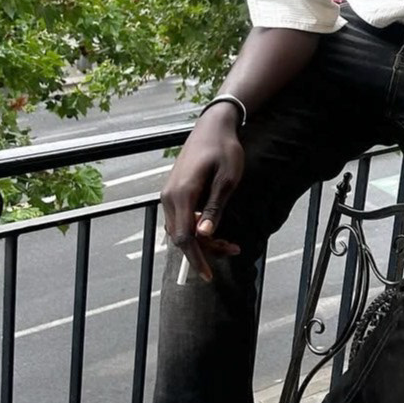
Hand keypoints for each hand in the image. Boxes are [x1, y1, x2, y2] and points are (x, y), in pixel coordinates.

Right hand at [160, 108, 244, 280]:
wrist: (212, 126)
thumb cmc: (224, 150)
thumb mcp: (227, 179)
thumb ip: (215, 207)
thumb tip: (205, 234)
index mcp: (182, 194)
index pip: (184, 237)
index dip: (196, 259)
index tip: (208, 276)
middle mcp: (169, 197)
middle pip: (181, 236)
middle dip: (205, 250)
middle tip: (234, 250)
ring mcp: (169, 194)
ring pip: (180, 229)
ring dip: (202, 240)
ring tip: (229, 242)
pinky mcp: (174, 192)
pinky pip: (180, 219)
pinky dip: (196, 229)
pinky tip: (214, 228)